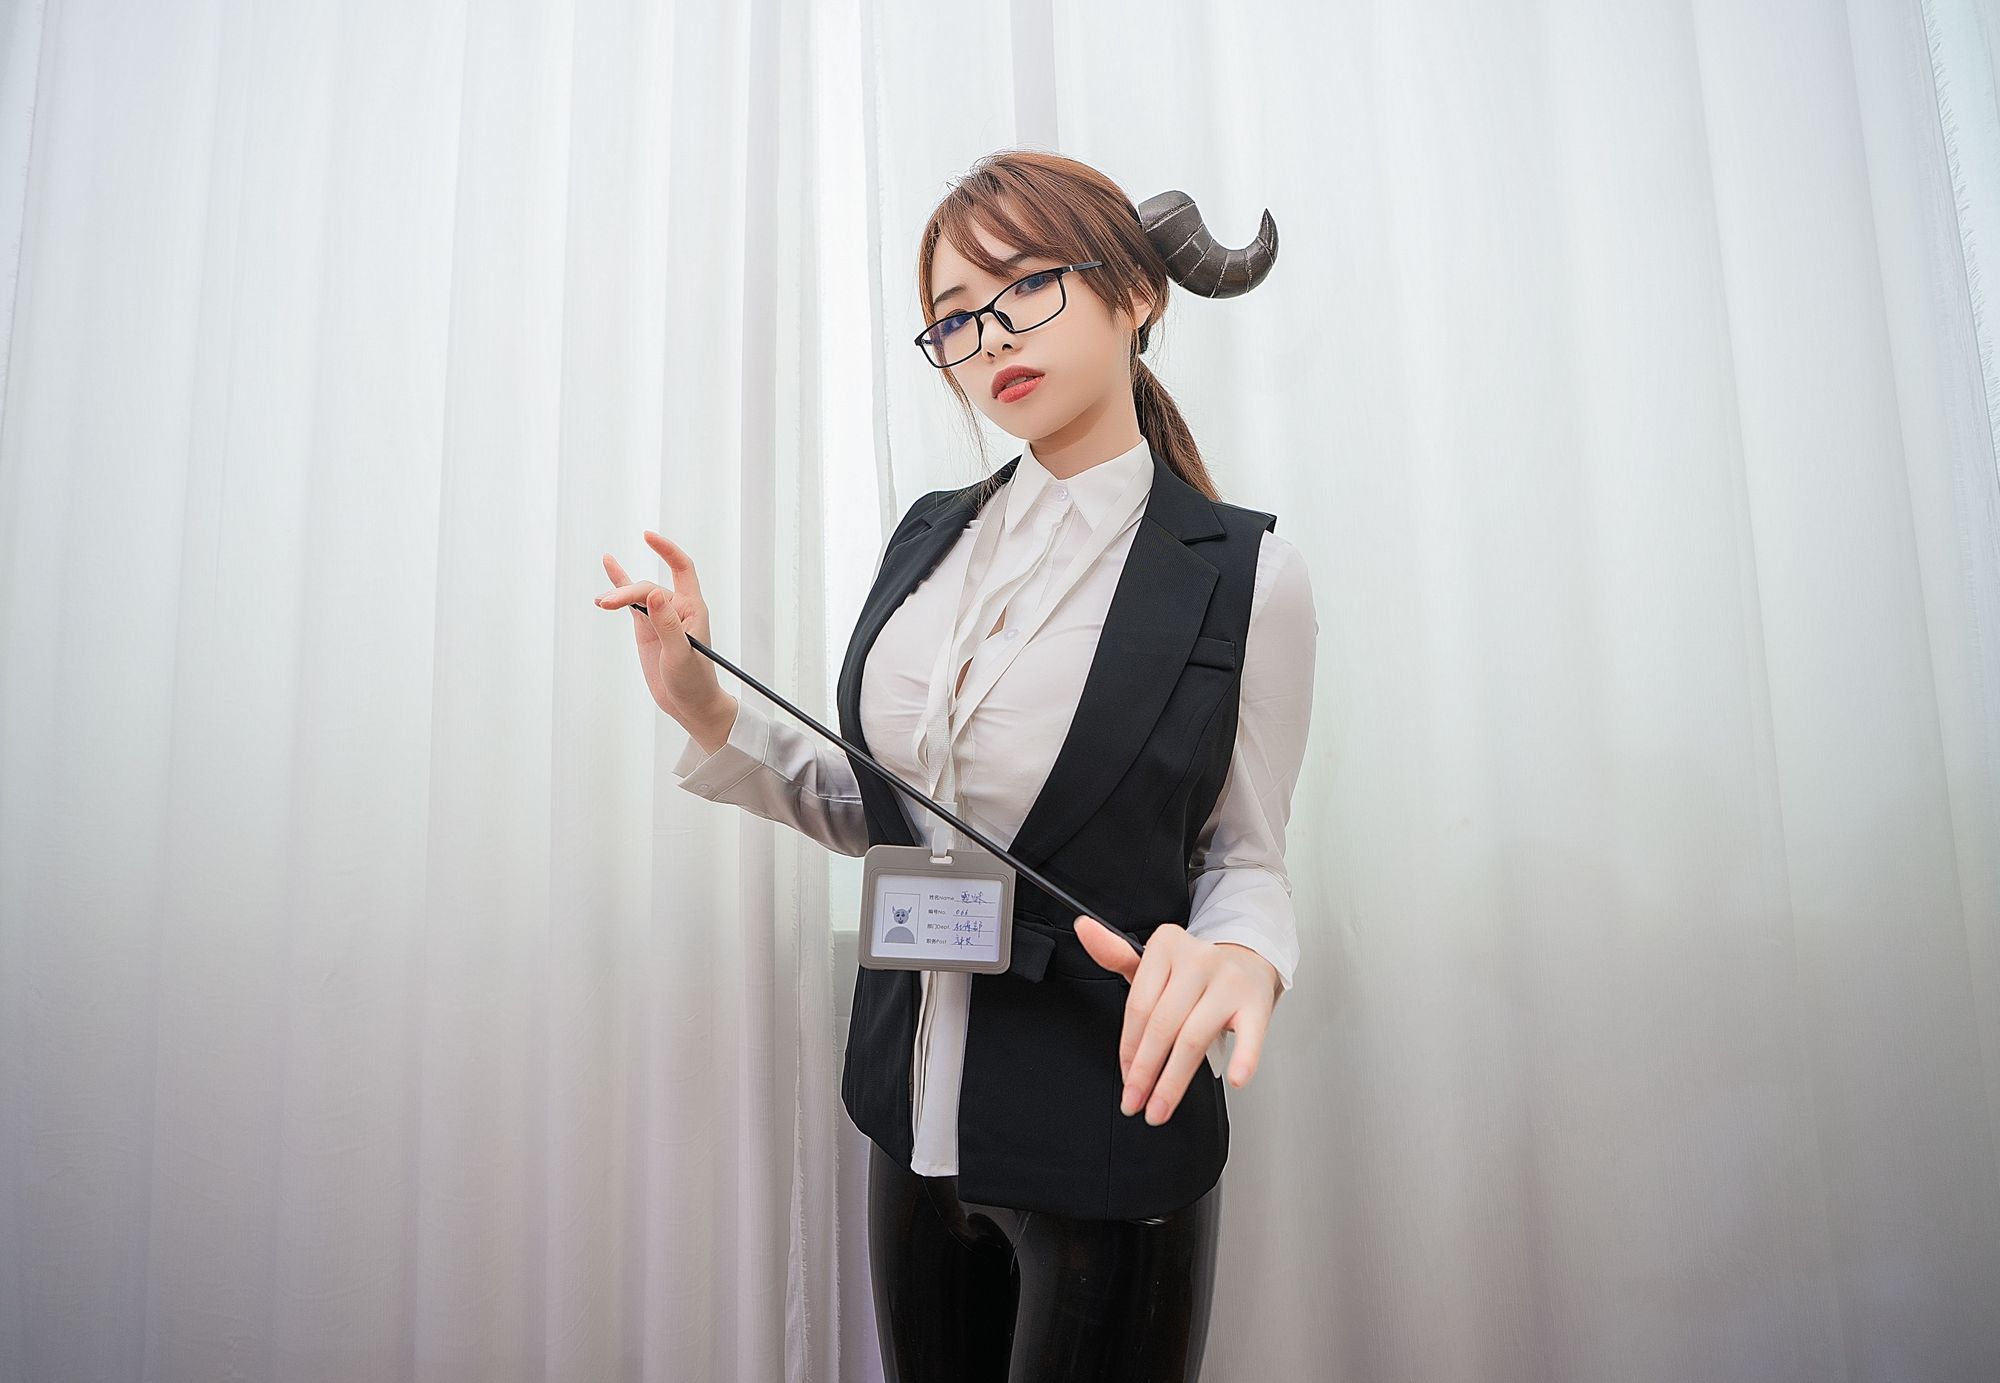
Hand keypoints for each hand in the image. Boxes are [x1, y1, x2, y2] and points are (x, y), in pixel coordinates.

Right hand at [595, 533, 729, 728]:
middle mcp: (677, 608)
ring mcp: (660, 617)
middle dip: (627, 593)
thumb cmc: (695, 681)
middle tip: (607, 604)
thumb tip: (655, 594)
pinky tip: (606, 577)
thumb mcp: (681, 654)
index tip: (648, 537)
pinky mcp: (647, 627)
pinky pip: (631, 604)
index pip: (682, 568)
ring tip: (601, 602)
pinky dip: (618, 592)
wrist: (689, 704)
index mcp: (693, 609)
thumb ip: (668, 624)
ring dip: (618, 594)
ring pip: (637, 595)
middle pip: (649, 587)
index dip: (667, 550)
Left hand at [1073, 917, 1278, 1126]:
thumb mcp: (1154, 963)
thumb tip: (1083, 928)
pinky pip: (1250, 1035)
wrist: (1248, 961)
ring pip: (1193, 1038)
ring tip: (1160, 1108)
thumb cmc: (1194, 972)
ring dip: (1174, 1081)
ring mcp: (1229, 981)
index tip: (1125, 1078)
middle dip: (1145, 1072)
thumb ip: (1116, 954)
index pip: (1138, 1006)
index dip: (1128, 1049)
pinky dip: (1244, 1058)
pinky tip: (1235, 1079)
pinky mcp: (1256, 1003)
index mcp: (1166, 945)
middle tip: (1135, 1101)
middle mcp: (1198, 959)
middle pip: (1162, 1025)